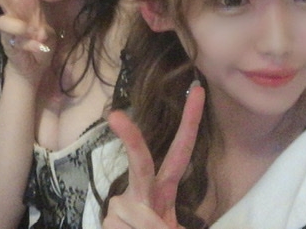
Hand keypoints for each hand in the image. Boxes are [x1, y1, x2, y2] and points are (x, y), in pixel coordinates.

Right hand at [0, 0, 54, 84]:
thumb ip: (43, 32)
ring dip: (20, 28)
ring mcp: (8, 27)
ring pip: (3, 20)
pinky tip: (38, 49)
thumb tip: (37, 34)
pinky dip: (31, 46)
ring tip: (38, 37)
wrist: (36, 64)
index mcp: (28, 2)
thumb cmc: (41, 41)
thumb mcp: (48, 33)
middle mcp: (14, 10)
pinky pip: (15, 41)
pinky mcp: (6, 43)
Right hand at [103, 85, 204, 228]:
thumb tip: (164, 222)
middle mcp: (140, 190)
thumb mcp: (173, 227)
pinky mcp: (107, 218)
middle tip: (116, 116)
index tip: (198, 91)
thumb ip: (172, 222)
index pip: (180, 152)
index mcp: (163, 187)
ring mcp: (120, 203)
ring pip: (140, 218)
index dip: (190, 122)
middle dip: (130, 138)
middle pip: (139, 161)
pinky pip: (123, 228)